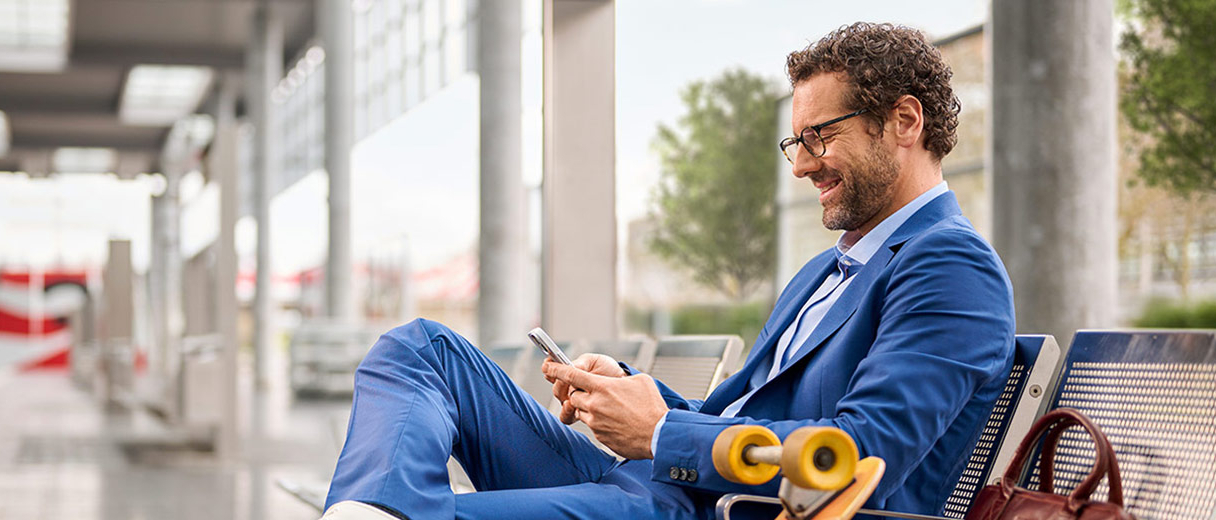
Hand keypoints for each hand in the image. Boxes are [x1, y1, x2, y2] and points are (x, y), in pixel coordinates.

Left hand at [541, 362, 667, 459]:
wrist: (659, 435)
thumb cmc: (652, 408)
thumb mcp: (640, 381)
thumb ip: (621, 379)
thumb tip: (617, 382)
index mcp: (603, 387)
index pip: (571, 375)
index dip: (556, 369)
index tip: (547, 366)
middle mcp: (595, 404)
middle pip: (572, 395)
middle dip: (580, 393)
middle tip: (596, 394)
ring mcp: (596, 422)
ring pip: (581, 412)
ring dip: (590, 409)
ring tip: (611, 410)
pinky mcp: (600, 436)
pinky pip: (593, 426)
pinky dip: (600, 422)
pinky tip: (617, 422)